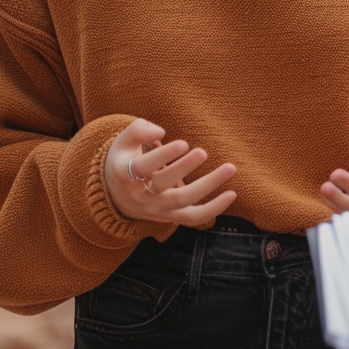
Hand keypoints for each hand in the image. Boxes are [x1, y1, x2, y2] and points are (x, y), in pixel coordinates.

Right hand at [104, 118, 236, 226]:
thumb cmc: (124, 160)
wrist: (115, 195)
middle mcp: (142, 195)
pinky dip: (214, 208)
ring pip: (184, 202)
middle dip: (185, 168)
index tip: (183, 143)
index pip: (144, 167)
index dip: (164, 156)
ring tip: (230, 167)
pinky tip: (232, 194)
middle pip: (164, 184)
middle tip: (203, 152)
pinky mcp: (171, 216)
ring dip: (209, 186)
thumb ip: (139, 130)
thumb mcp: (122, 141)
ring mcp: (158, 209)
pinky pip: (194, 217)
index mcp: (126, 175)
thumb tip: (160, 131)